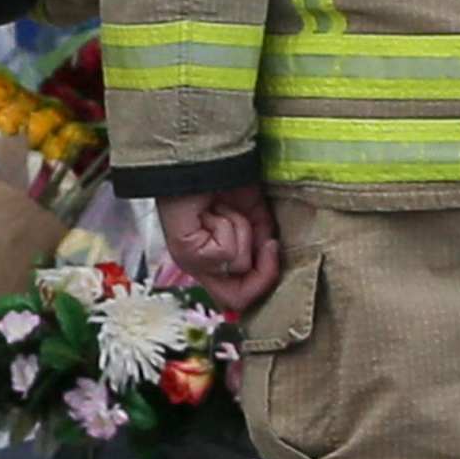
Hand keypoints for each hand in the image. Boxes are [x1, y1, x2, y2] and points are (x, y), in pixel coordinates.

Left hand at [157, 187, 282, 311]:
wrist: (204, 158)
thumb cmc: (225, 184)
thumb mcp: (256, 221)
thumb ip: (263, 248)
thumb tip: (272, 262)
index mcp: (215, 265)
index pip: (240, 299)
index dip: (265, 280)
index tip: (273, 246)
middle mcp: (200, 268)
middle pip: (237, 300)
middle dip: (261, 271)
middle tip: (264, 240)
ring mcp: (190, 262)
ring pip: (237, 267)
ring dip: (242, 232)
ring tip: (225, 209)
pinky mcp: (185, 251)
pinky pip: (226, 252)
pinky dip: (229, 225)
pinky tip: (213, 208)